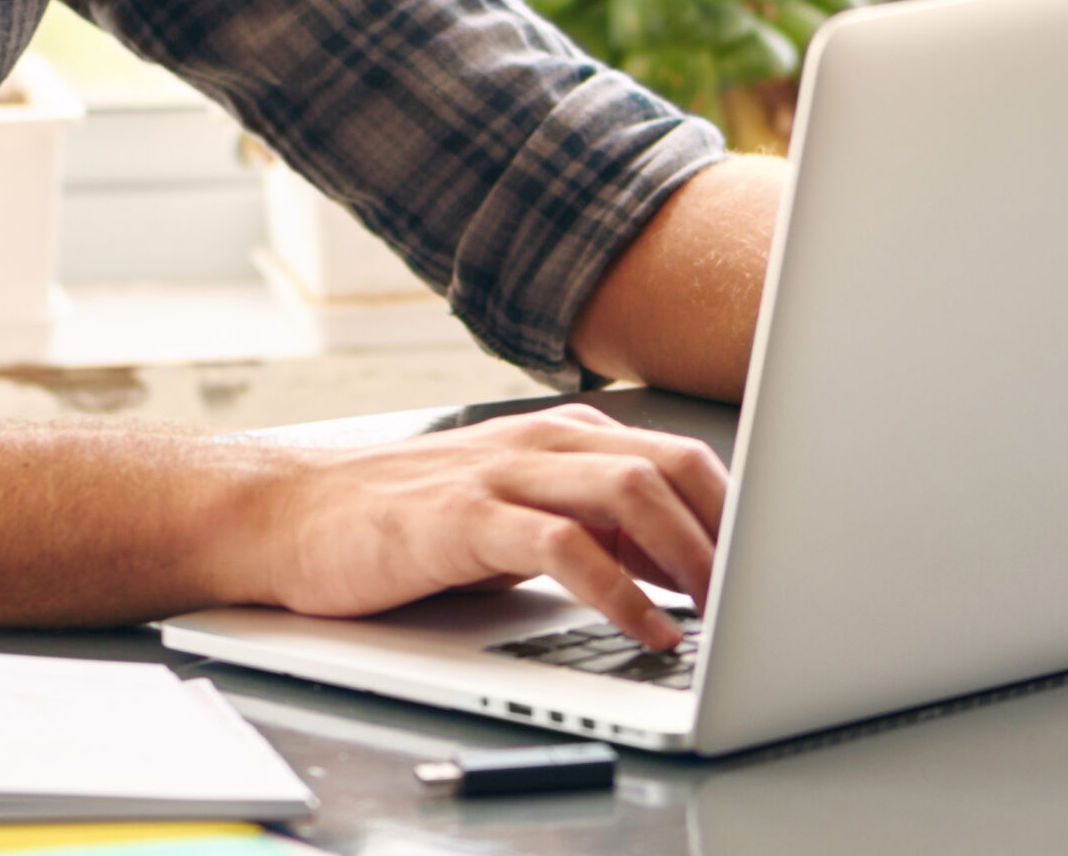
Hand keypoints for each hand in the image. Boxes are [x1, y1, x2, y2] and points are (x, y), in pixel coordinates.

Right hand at [234, 404, 726, 650]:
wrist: (292, 517)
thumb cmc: (406, 522)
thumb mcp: (518, 515)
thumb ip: (597, 526)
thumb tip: (684, 564)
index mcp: (564, 437)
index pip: (680, 456)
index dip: (736, 510)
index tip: (775, 564)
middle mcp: (543, 443)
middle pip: (670, 465)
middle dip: (728, 530)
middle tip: (763, 592)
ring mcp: (503, 475)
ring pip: (629, 492)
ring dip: (689, 555)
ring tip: (721, 612)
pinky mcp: (464, 520)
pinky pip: (564, 548)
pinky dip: (618, 591)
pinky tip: (645, 629)